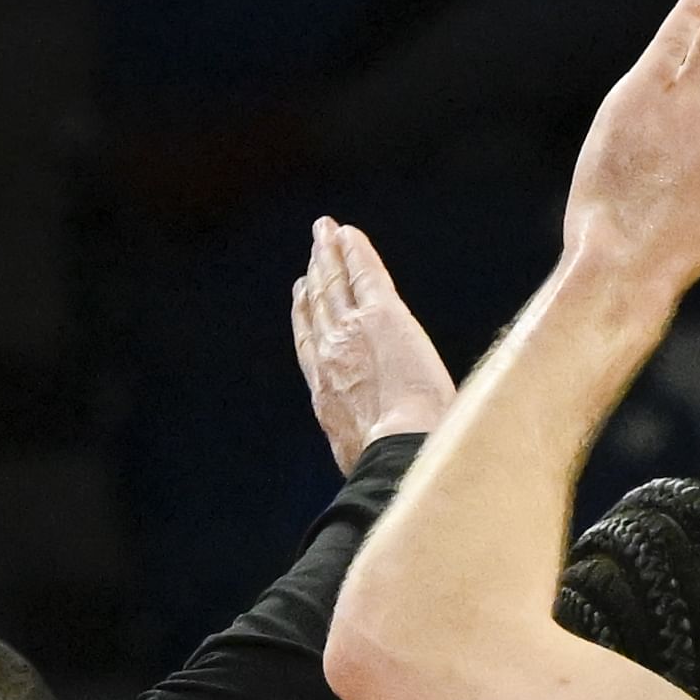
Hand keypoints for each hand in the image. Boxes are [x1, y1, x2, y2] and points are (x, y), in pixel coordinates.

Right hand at [290, 218, 456, 474]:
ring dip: (329, 254)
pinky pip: (365, 272)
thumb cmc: (391, 467)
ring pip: (336, 284)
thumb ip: (362, 444)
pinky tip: (348, 232)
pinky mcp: (383, 315)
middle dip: (315, 276)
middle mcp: (330, 355)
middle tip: (313, 252)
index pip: (309, 344)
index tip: (301, 295)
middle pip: (318, 306)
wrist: (398, 453)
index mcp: (325, 394)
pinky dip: (354, 250)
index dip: (304, 315)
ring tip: (324, 232)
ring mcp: (352, 331)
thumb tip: (376, 456)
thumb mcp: (362, 459)